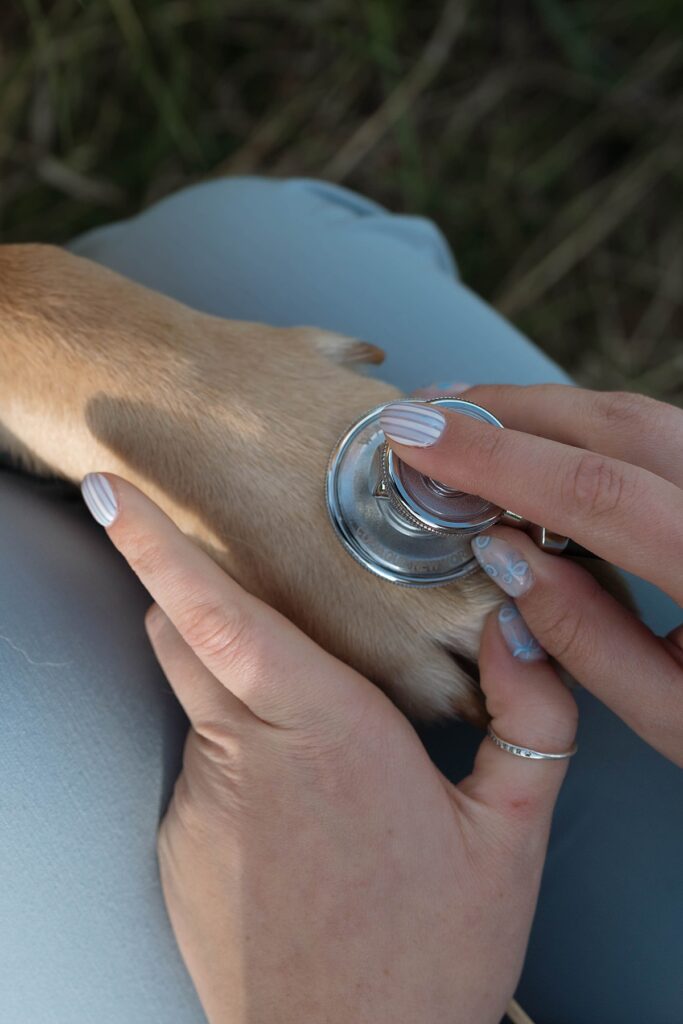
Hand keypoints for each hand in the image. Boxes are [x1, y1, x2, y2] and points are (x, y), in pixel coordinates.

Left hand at [82, 472, 576, 1023]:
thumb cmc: (427, 959)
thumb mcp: (509, 838)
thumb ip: (526, 719)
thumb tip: (520, 630)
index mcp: (326, 731)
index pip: (220, 614)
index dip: (156, 545)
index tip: (110, 492)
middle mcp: (244, 756)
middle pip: (184, 635)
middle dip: (195, 595)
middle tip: (244, 593)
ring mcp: (199, 805)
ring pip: (195, 701)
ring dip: (236, 693)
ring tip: (316, 769)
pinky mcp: (178, 846)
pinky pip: (198, 767)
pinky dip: (236, 761)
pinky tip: (295, 824)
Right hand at [380, 385, 682, 765]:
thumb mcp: (678, 720)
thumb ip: (585, 640)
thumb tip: (499, 555)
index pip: (599, 492)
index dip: (496, 458)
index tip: (414, 440)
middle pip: (618, 424)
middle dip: (507, 409)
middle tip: (423, 415)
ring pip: (638, 414)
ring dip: (541, 410)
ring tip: (464, 418)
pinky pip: (656, 431)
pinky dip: (584, 426)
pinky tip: (537, 438)